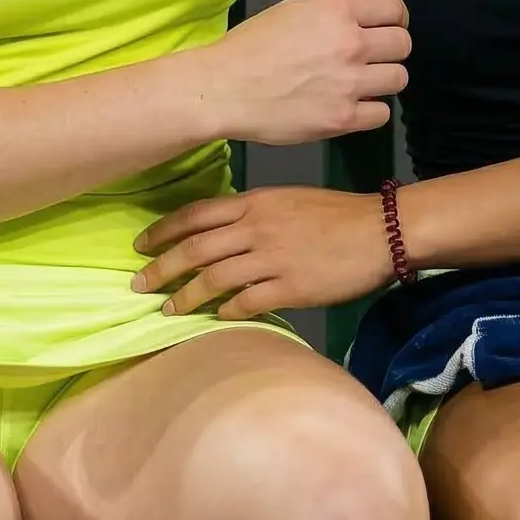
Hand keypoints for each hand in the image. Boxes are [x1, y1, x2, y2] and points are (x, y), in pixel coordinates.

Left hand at [134, 186, 395, 317]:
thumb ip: (252, 213)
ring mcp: (272, 259)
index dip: (162, 231)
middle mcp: (256, 228)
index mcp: (254, 203)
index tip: (140, 246)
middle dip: (161, 268)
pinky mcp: (290, 288)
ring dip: (186, 296)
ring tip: (168, 310)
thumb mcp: (287, 200)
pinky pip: (246, 303)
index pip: (195, 215)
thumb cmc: (335, 214)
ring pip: (214, 279)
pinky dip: (226, 312)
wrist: (381, 231)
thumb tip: (220, 232)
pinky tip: (216, 318)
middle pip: (195, 250)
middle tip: (139, 285)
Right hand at [191, 0, 408, 145]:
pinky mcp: (343, 119)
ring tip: (363, 83)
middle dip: (391, 48)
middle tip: (373, 57)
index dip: (395, 17)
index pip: (394, 7)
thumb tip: (365, 4)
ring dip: (384, 79)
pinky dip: (370, 110)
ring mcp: (350, 84)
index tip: (388, 27)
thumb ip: (334, 5)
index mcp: (337, 11)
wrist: (224, 88)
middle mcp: (351, 44)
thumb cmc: (252, 45)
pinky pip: (382, 114)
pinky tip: (352, 106)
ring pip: (399, 79)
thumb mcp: (292, 9)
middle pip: (403, 43)